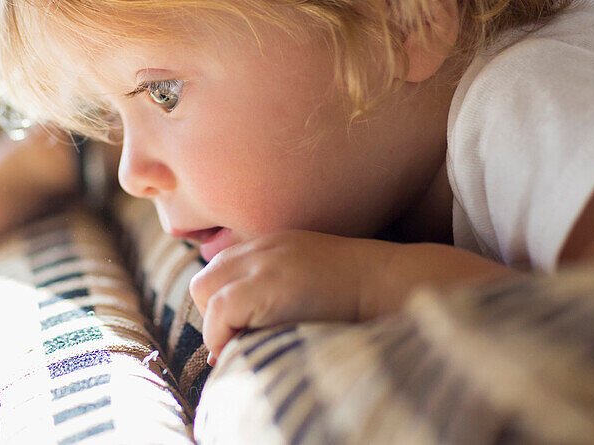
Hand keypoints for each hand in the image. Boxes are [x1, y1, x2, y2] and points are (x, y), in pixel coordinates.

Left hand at [188, 231, 512, 364]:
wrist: (389, 283)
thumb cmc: (360, 294)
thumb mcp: (313, 278)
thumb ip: (282, 288)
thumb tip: (247, 328)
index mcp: (272, 244)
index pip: (219, 269)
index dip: (222, 305)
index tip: (240, 331)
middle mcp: (260, 247)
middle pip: (204, 279)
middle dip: (214, 314)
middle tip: (242, 340)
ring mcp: (260, 262)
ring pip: (204, 292)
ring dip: (217, 325)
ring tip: (244, 346)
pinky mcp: (263, 284)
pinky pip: (220, 310)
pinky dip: (222, 334)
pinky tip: (245, 348)